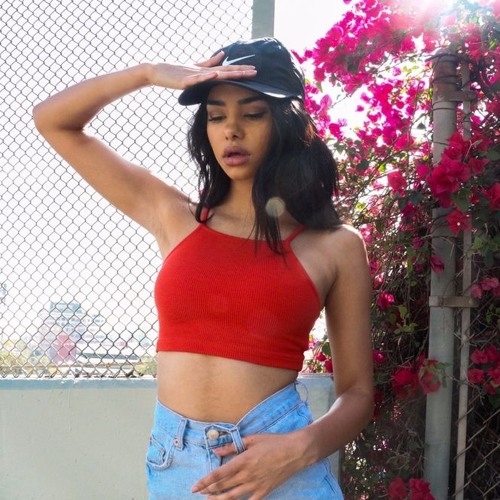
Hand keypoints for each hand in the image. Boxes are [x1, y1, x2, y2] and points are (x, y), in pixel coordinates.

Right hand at [148, 51, 256, 89]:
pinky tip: (217, 74)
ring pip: (216, 74)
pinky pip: (198, 79)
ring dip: (230, 73)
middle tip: (256, 71)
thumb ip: (209, 62)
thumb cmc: (175, 72)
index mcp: (206, 71)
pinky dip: (208, 76)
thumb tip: (223, 55)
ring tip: (242, 73)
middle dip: (241, 72)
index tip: (254, 71)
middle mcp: (204, 72)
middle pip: (226, 71)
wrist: (157, 72)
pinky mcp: (186, 80)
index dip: (241, 70)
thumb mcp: (195, 68)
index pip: (227, 71)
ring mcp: (195, 75)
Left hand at [191, 433, 305, 498]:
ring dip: (219, 499)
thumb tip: (217, 450)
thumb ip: (233, 446)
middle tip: (198, 493)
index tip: (195, 486)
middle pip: (223, 486)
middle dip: (208, 491)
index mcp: (242, 460)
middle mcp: (247, 475)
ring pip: (233, 496)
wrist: (295, 451)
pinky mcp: (264, 491)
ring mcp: (255, 485)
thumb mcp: (252, 439)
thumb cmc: (273, 442)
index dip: (205, 481)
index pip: (219, 474)